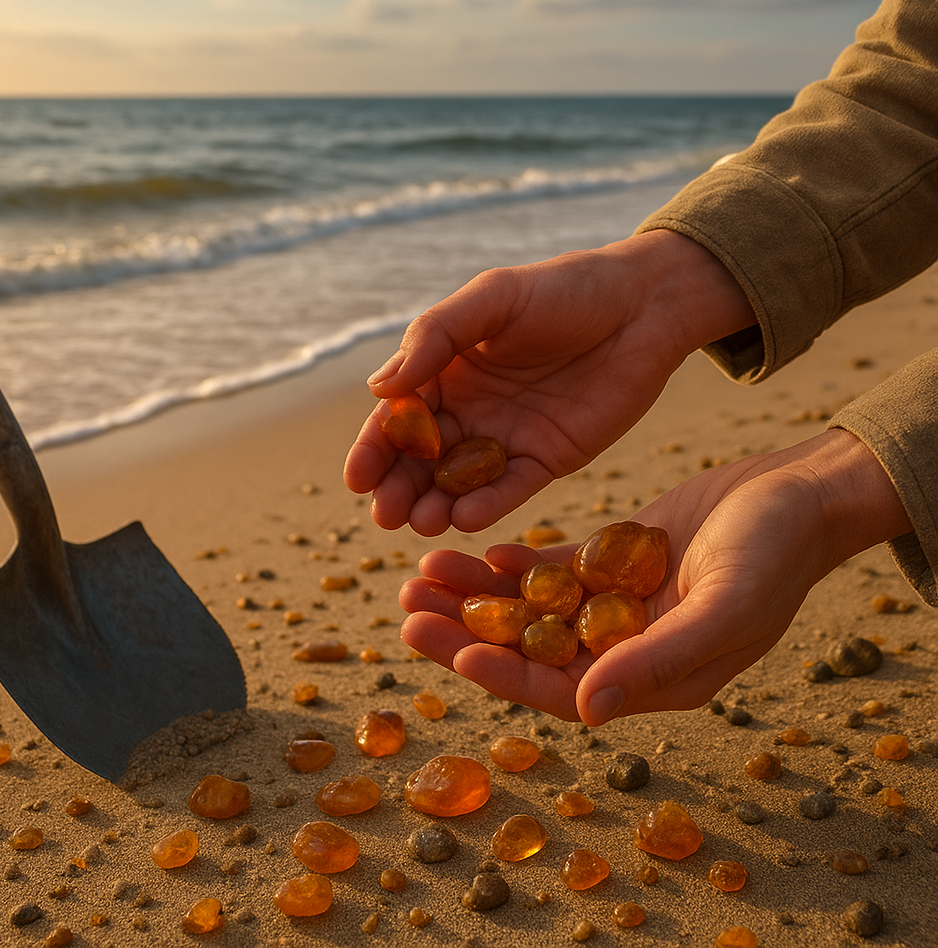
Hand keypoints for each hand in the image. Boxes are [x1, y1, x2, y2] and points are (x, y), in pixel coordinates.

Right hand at [343, 229, 755, 535]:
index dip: (375, 448)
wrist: (643, 306)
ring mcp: (505, 438)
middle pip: (421, 460)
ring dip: (436, 504)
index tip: (357, 479)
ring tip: (421, 520)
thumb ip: (436, 336)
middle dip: (399, 488)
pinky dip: (489, 505)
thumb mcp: (494, 299)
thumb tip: (380, 386)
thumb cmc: (563, 290)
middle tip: (384, 515)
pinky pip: (511, 489)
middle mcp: (468, 410)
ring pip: (459, 482)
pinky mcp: (546, 460)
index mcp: (445, 371)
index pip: (398, 416)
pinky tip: (467, 517)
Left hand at [399, 429, 911, 722]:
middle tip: (407, 608)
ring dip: (476, 595)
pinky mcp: (610, 564)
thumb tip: (587, 709)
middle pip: (528, 649)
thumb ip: (657, 660)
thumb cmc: (774, 555)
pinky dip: (512, 566)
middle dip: (465, 631)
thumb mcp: (723, 608)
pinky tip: (475, 552)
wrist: (796, 496)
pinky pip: (549, 572)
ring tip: (421, 572)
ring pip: (529, 608)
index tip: (455, 652)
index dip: (507, 674)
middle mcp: (623, 650)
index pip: (562, 690)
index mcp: (652, 678)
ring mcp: (612, 606)